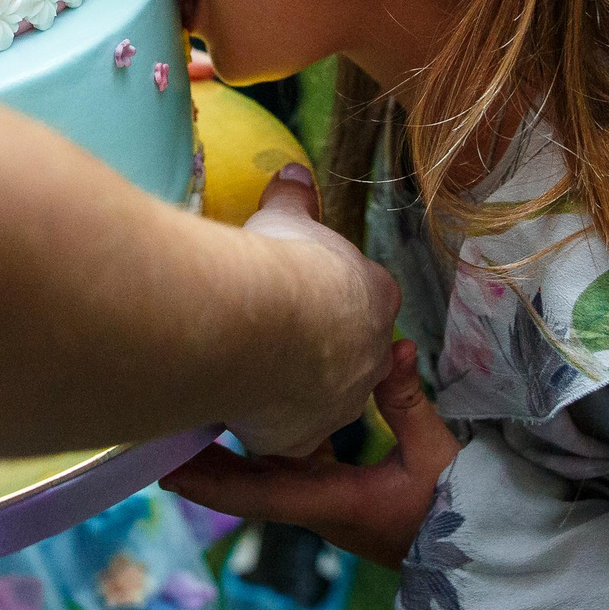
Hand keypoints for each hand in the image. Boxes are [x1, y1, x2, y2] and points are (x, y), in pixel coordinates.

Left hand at [164, 339, 456, 568]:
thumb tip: (395, 347)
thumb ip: (408, 402)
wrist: (478, 557)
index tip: (166, 471)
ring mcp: (323, 502)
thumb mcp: (435, 455)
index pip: (259, 495)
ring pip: (260, 476)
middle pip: (245, 485)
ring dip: (223, 452)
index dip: (210, 483)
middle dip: (200, 462)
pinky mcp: (334, 494)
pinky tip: (242, 413)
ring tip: (186, 412)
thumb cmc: (458, 512)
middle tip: (155, 427)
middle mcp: (317, 506)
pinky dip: (258, 445)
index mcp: (333, 502)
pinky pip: (284, 469)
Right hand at [220, 167, 401, 456]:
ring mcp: (341, 402)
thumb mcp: (285, 217)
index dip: (331, 299)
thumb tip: (294, 172)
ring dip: (291, 389)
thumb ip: (294, 199)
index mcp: (376, 297)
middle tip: (273, 337)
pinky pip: (282, 435)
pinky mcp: (303, 437)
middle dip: (318, 350)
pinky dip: (261, 424)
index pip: (364, 303)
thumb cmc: (278, 259)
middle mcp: (372, 355)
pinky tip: (232, 404)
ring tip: (248, 369)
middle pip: (350, 356)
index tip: (299, 294)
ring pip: (320, 400)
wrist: (256, 316)